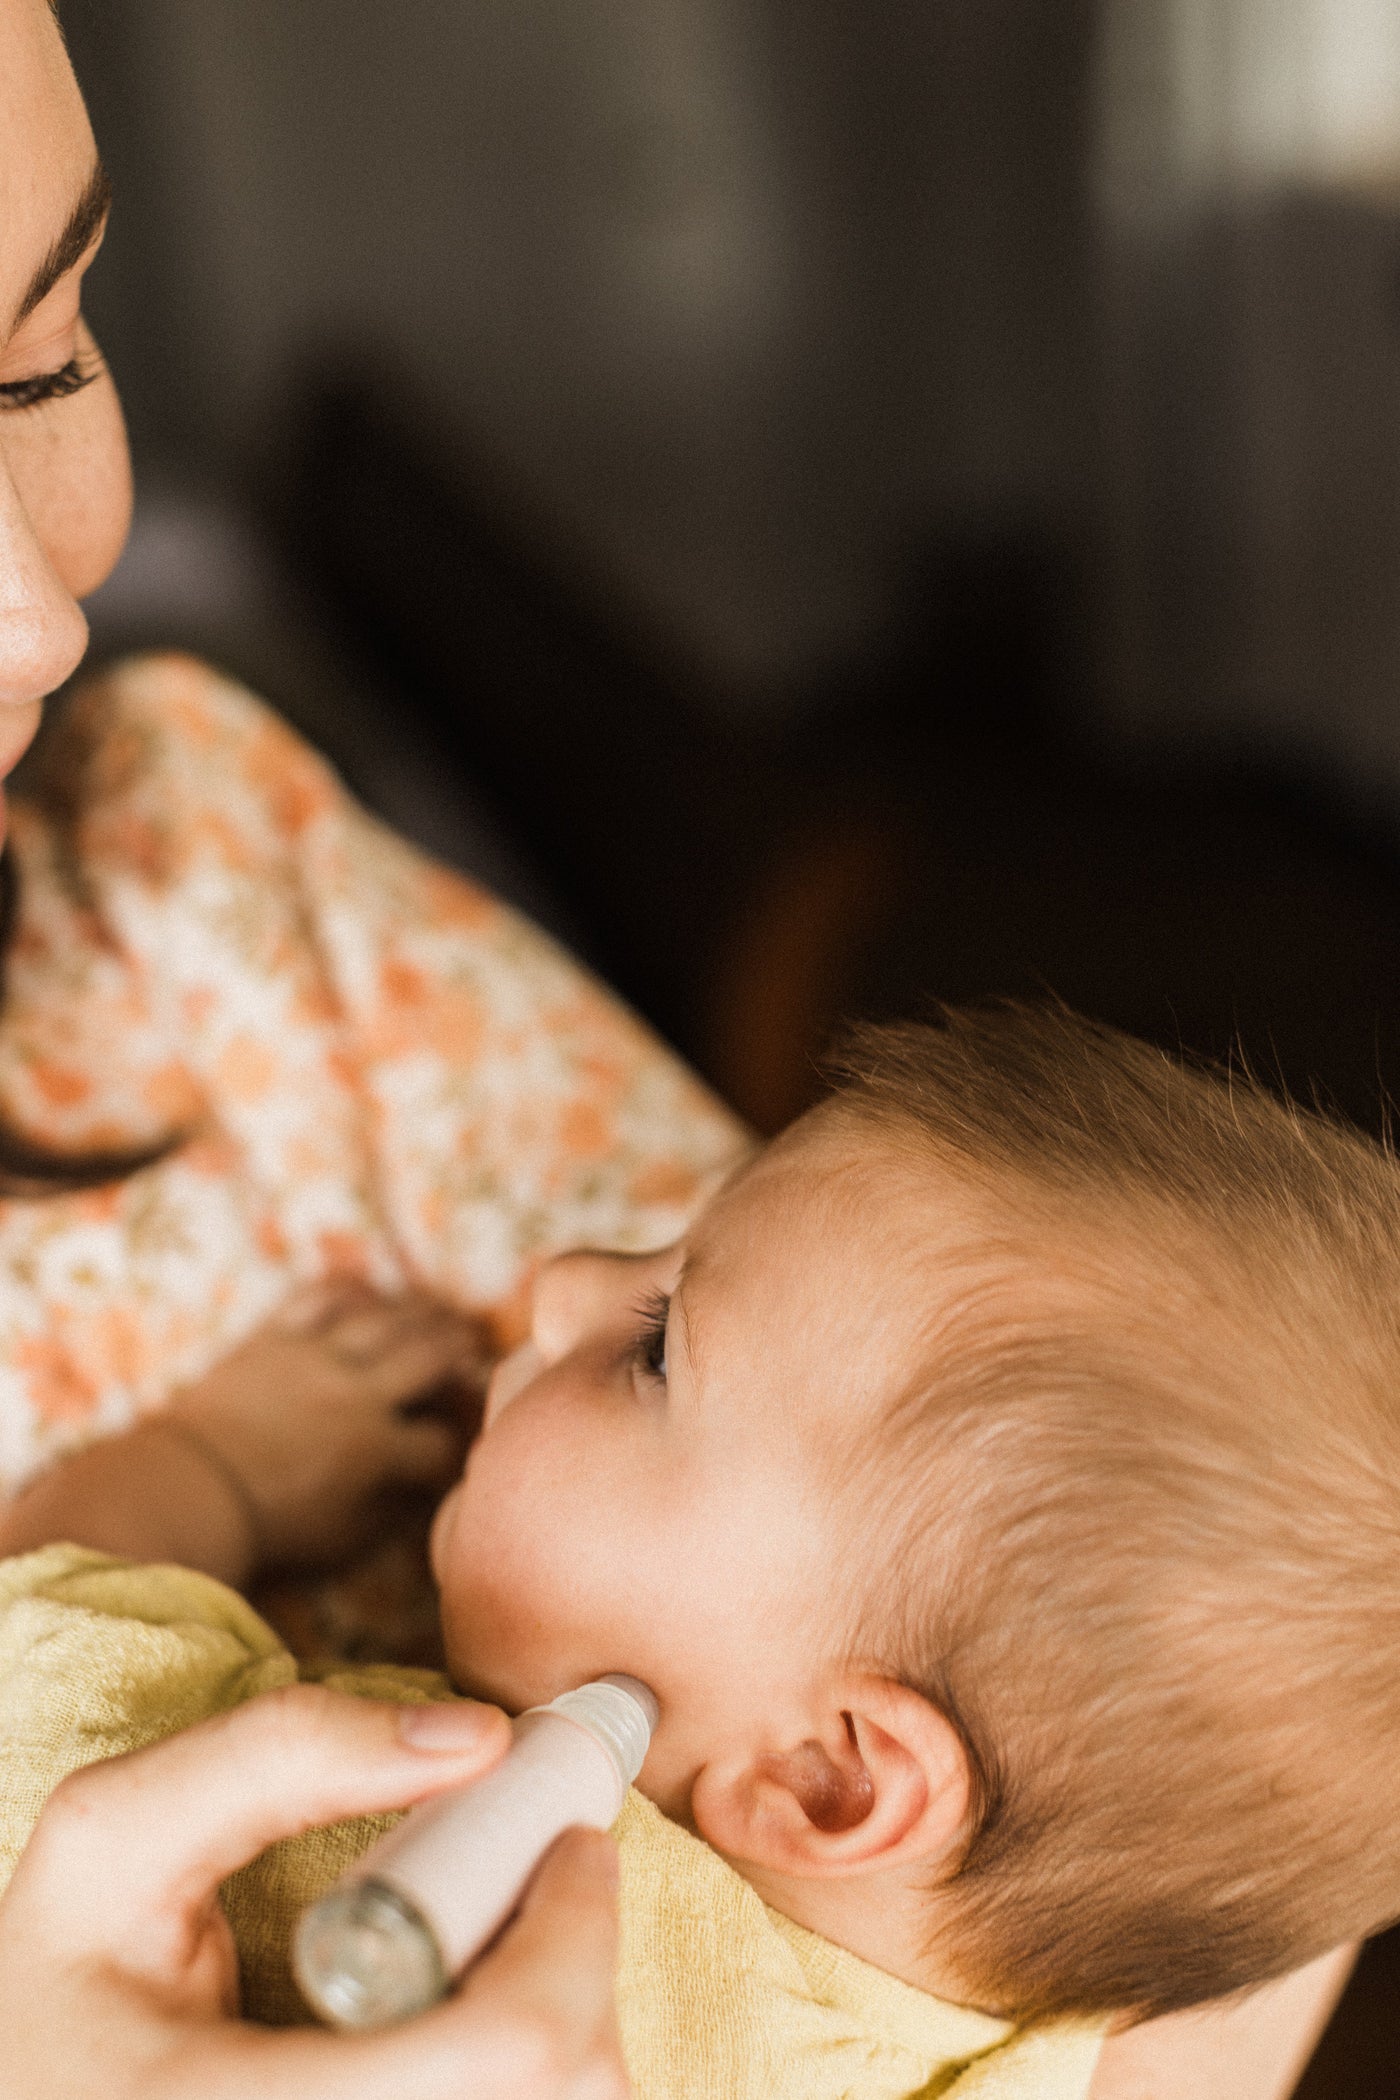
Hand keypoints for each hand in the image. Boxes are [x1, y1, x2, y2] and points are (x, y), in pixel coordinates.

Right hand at [0, 1686, 628, 2099]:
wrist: (31, 2098)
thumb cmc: (65, 1979)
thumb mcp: (114, 1838)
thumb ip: (283, 1754)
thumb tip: (478, 1737)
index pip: (506, 2053)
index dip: (575, 1932)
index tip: (572, 1843)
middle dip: (583, 1974)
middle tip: (550, 1887)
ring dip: (567, 2037)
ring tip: (503, 1957)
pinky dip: (536, 2083)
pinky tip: (479, 2030)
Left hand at [168, 1280, 487, 1568]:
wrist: (185, 1489)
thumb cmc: (264, 1524)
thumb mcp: (338, 1538)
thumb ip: (387, 1514)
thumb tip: (422, 1496)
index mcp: (374, 1450)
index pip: (440, 1440)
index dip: (459, 1443)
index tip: (462, 1441)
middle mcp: (355, 1393)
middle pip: (429, 1356)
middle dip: (461, 1352)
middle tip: (476, 1347)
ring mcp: (314, 1356)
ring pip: (385, 1318)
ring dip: (422, 1312)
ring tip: (441, 1312)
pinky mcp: (274, 1336)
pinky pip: (323, 1296)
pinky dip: (353, 1289)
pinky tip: (372, 1291)